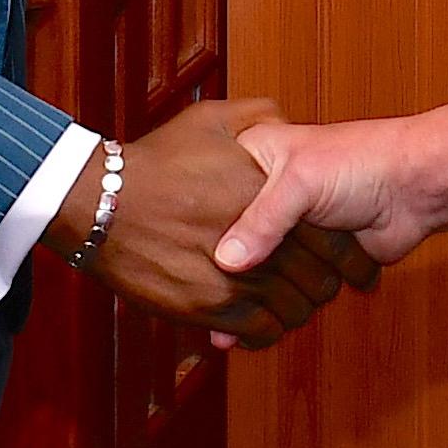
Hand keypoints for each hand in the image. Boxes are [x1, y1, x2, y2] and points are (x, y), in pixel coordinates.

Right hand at [49, 98, 380, 348]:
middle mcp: (258, 238)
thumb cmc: (156, 160)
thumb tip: (285, 122)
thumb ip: (258, 116)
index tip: (349, 256)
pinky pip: (257, 331)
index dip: (346, 253)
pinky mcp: (206, 308)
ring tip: (294, 299)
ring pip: (293, 310)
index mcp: (270, 196)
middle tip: (326, 282)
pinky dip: (266, 329)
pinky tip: (262, 316)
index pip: (332, 240)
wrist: (98, 202)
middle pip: (319, 280)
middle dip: (329, 284)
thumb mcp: (212, 120)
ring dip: (299, 309)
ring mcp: (234, 277)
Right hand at [213, 117, 435, 328]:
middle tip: (192, 301)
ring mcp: (285, 233)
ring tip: (221, 317)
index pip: (208, 202)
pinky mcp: (306, 262)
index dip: (192, 229)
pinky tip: (237, 334)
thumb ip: (263, 219)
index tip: (170, 254)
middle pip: (227, 248)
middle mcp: (264, 197)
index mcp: (253, 161)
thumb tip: (227, 261)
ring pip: (250, 277)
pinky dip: (261, 318)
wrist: (416, 185)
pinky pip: (275, 296)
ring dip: (246, 299)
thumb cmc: (359, 161)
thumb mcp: (301, 180)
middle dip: (214, 277)